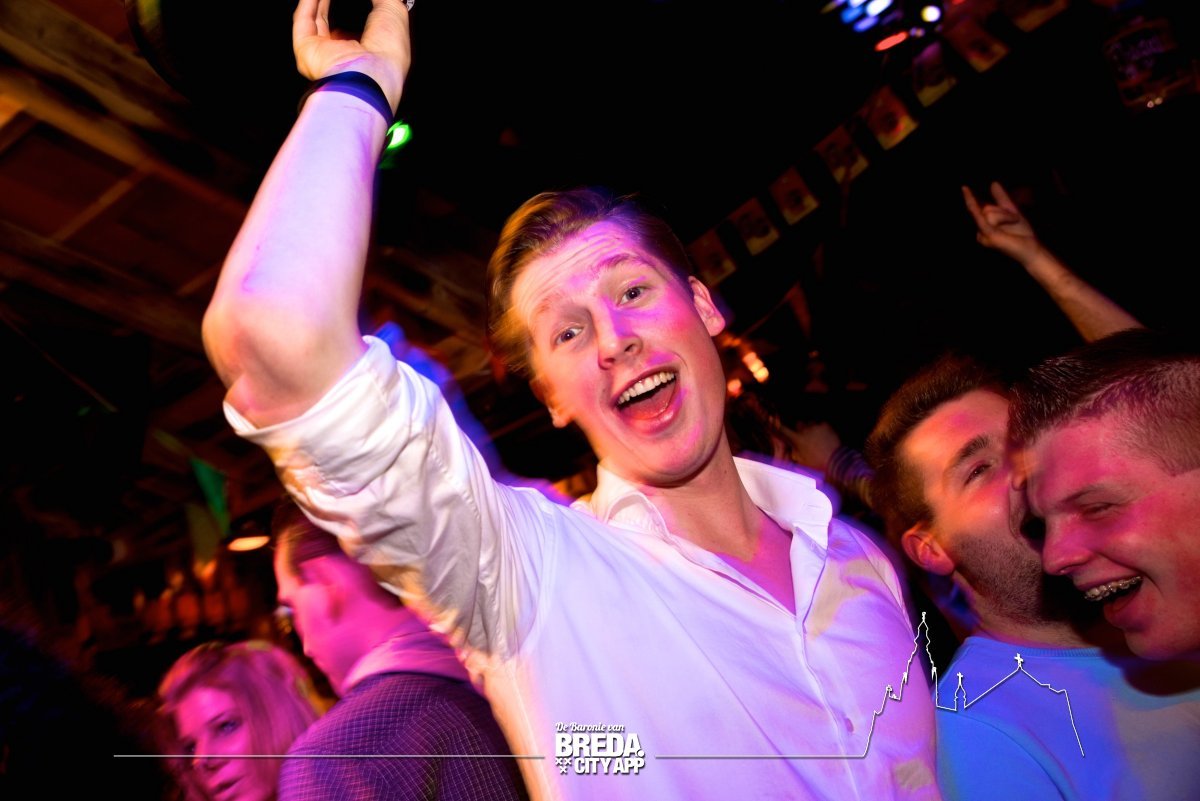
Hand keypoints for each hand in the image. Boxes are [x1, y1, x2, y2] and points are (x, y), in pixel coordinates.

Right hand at [293, 0, 410, 108]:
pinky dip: (307, 3)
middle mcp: (342, 57)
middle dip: (330, 3)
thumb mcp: (393, 14)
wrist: (372, 73)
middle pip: (330, 24)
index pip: (354, 32)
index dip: (351, 11)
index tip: (358, 1)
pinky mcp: (306, 51)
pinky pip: (303, 21)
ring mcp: (323, 55)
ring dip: (318, 1)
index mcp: (366, 56)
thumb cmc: (388, 52)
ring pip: (315, 20)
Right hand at [779, 422, 841, 472]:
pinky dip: (821, 429)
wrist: (835, 461)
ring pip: (810, 423)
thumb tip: (790, 447)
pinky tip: (824, 437)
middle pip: (798, 424)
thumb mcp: (801, 460)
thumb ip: (794, 452)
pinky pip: (820, 424)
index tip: (770, 418)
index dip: (776, 424)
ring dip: (811, 428)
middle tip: (804, 437)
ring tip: (816, 438)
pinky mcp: (825, 426)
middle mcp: (805, 430)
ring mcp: (816, 427)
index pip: (783, 429)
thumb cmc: (817, 463)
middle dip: (800, 429)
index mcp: (798, 439)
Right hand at [962, 181, 1046, 267]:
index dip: (987, 203)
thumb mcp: (1012, 212)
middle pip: (986, 208)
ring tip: (1014, 224)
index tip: (964, 188)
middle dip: (1003, 210)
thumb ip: (1001, 199)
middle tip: (1015, 220)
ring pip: (988, 211)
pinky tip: (967, 194)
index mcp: (983, 228)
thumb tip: (993, 182)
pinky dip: (973, 204)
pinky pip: (981, 217)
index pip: (985, 208)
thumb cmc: (1022, 234)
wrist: (1032, 250)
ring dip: (1006, 214)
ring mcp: (982, 236)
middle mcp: (980, 233)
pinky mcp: (988, 235)